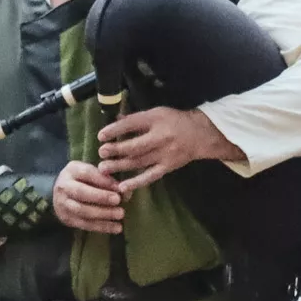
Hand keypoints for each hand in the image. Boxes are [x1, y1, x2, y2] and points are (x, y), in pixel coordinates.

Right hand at [53, 160, 125, 232]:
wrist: (58, 194)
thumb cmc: (81, 180)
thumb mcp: (90, 172)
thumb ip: (105, 178)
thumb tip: (123, 190)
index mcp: (72, 171)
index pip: (87, 173)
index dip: (104, 180)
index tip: (119, 187)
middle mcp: (64, 187)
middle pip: (81, 192)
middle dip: (101, 197)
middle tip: (118, 200)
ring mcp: (64, 205)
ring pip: (83, 210)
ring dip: (103, 214)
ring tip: (120, 214)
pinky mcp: (68, 219)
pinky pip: (85, 224)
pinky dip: (102, 227)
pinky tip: (116, 228)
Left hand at [95, 108, 240, 194]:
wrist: (200, 135)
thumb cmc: (174, 121)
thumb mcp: (156, 113)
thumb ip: (135, 118)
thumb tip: (114, 120)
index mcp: (156, 119)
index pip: (132, 124)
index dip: (115, 130)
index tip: (101, 136)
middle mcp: (160, 137)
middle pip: (135, 146)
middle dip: (116, 150)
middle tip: (101, 153)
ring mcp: (165, 154)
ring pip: (139, 162)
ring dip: (120, 166)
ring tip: (103, 169)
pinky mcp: (168, 167)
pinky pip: (150, 176)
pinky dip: (137, 182)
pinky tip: (123, 187)